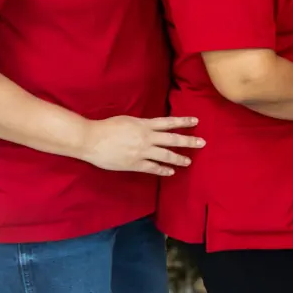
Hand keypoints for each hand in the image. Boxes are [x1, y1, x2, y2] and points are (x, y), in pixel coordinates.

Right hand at [80, 116, 203, 175]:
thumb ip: (142, 125)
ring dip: (179, 158)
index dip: (183, 121)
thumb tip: (152, 128)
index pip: (169, 122)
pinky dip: (162, 170)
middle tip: (201, 143)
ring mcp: (141, 152)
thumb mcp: (128, 120)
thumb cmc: (107, 127)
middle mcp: (146, 138)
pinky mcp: (134, 164)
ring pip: (165, 155)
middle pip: (172, 139)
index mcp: (144, 125)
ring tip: (188, 161)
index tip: (196, 121)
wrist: (91, 140)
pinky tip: (170, 172)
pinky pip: (152, 168)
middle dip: (188, 141)